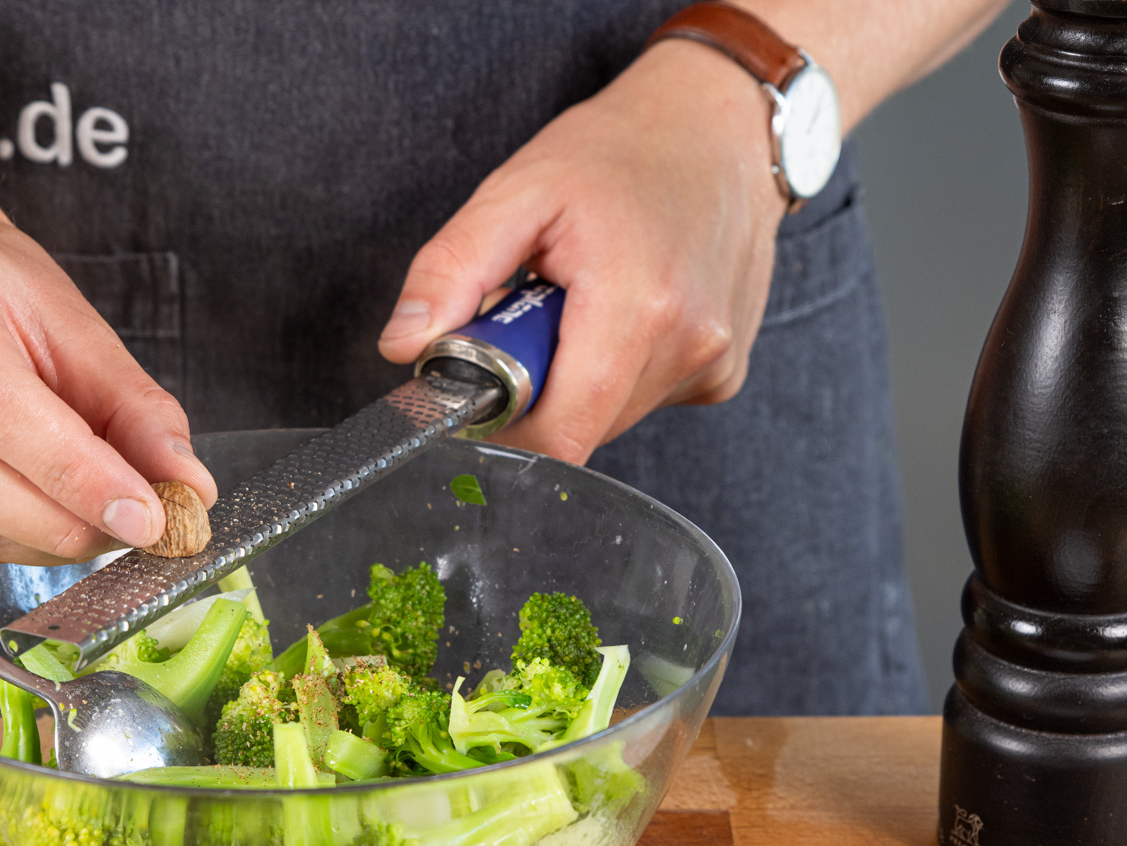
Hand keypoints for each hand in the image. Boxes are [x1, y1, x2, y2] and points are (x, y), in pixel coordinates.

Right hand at [0, 219, 216, 564]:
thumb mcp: (73, 321)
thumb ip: (135, 407)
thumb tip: (188, 488)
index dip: (75, 473)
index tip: (146, 515)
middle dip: (62, 520)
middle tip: (130, 531)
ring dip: (38, 541)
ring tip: (96, 527)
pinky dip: (4, 541)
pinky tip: (45, 522)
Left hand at [377, 39, 788, 463]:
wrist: (719, 127)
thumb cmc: (618, 152)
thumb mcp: (517, 190)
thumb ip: (451, 271)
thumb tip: (404, 346)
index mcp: (638, 307)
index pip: (556, 436)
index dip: (502, 428)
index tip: (480, 386)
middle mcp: (688, 347)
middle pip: (578, 431)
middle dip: (536, 391)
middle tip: (531, 316)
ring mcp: (713, 367)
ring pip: (608, 420)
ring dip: (577, 380)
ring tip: (582, 303)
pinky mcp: (722, 377)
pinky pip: (644, 402)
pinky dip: (618, 372)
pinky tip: (626, 311)